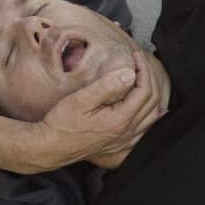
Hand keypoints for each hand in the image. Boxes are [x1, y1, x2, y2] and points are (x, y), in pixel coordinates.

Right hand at [34, 52, 164, 170]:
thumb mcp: (81, 99)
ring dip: (153, 96)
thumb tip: (129, 74)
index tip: (136, 57)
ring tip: (146, 80)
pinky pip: (144, 131)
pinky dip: (150, 117)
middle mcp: (126, 133)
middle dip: (150, 79)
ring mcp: (124, 142)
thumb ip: (107, 86)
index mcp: (120, 119)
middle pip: (153, 103)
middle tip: (142, 64)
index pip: (144, 90)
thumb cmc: (62, 124)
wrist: (51, 147)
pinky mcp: (119, 147)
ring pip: (152, 118)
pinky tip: (148, 111)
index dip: (143, 70)